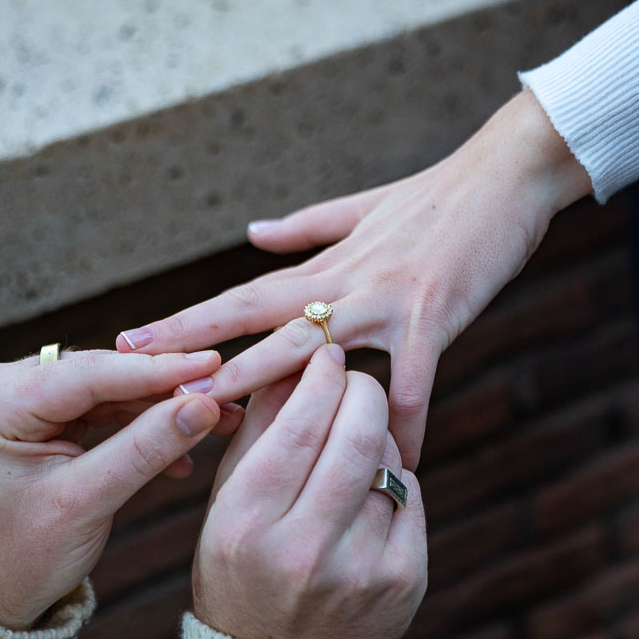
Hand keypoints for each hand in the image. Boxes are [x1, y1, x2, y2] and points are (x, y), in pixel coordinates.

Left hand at [0, 348, 224, 629]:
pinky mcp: (40, 408)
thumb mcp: (86, 504)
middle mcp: (1, 386)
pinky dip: (140, 422)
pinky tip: (182, 442)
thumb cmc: (22, 558)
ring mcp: (20, 395)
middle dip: (164, 388)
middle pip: (102, 373)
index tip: (211, 365)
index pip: (90, 374)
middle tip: (224, 390)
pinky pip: (102, 403)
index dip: (156, 370)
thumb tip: (204, 405)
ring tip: (215, 416)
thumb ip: (145, 450)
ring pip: (108, 386)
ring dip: (160, 405)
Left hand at [116, 92, 591, 468]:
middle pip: (258, 319)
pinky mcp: (432, 315)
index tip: (134, 338)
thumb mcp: (363, 207)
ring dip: (264, 382)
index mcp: (329, 263)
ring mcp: (386, 299)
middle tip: (139, 379)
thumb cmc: (437, 196)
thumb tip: (250, 234)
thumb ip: (306, 227)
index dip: (189, 319)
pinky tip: (394, 462)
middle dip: (197, 351)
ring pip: (314, 347)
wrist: (504, 176)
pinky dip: (401, 422)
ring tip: (215, 417)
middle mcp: (346, 281)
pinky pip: (411, 382)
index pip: (245, 294)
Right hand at [194, 345, 426, 638]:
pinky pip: (410, 495)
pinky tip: (373, 482)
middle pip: (356, 434)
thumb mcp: (227, 499)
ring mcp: (359, 571)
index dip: (320, 375)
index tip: (328, 352)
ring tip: (358, 434)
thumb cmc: (243, 564)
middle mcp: (302, 551)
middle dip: (362, 388)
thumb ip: (258, 425)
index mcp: (247, 523)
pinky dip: (396, 476)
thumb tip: (295, 355)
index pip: (298, 423)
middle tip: (356, 377)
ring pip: (389, 461)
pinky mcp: (402, 584)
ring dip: (378, 433)